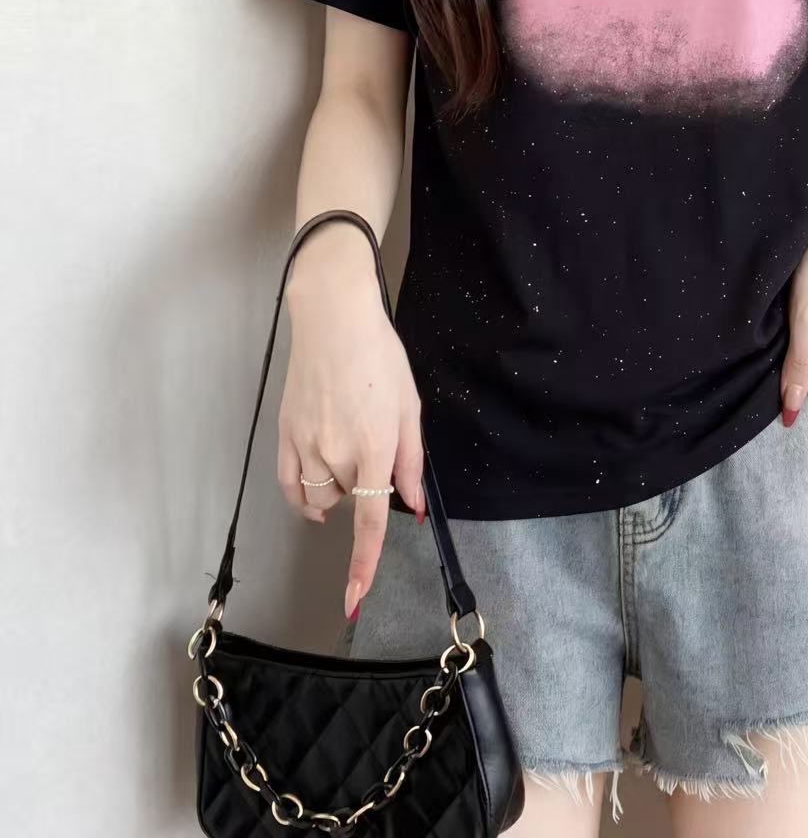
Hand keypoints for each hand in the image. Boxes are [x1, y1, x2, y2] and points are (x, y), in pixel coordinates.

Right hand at [276, 228, 424, 619]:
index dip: (363, 565)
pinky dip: (303, 496)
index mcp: (374, 447)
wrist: (332, 319)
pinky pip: (289, 486)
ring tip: (347, 446)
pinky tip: (315, 492)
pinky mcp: (284, 436)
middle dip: (364, 487)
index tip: (353, 601)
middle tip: (374, 440)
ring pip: (319, 497)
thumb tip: (411, 508)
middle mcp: (335, 453)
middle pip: (349, 502)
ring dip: (336, 489)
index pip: (367, 522)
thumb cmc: (379, 357)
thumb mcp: (409, 407)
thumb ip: (410, 463)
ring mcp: (304, 446)